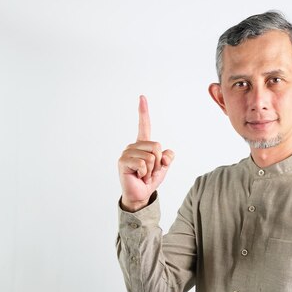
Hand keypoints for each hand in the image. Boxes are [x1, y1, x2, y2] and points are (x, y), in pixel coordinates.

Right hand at [118, 95, 174, 211]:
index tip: (142, 97)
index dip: (143, 111)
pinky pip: (143, 163)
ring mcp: (127, 153)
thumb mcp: (163, 166)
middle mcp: (134, 146)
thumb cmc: (149, 179)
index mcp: (143, 144)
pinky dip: (145, 173)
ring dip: (151, 170)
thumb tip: (166, 154)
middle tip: (149, 172)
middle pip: (157, 146)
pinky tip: (138, 177)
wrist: (140, 194)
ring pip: (151, 156)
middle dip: (158, 163)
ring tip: (143, 175)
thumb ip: (168, 156)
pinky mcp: (123, 161)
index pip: (144, 125)